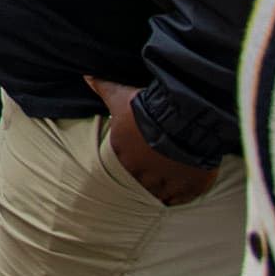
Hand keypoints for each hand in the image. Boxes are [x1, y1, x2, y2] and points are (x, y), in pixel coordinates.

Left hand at [85, 76, 219, 205]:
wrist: (184, 117)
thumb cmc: (149, 107)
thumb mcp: (122, 97)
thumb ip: (104, 89)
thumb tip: (86, 77)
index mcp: (122, 156)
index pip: (121, 165)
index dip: (132, 159)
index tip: (141, 153)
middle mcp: (140, 175)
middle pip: (140, 182)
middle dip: (147, 174)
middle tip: (158, 165)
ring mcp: (164, 184)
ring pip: (159, 193)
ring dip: (163, 185)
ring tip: (172, 175)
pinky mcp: (187, 188)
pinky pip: (181, 199)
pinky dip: (182, 194)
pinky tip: (185, 185)